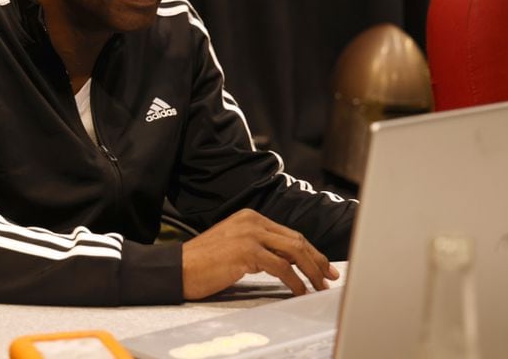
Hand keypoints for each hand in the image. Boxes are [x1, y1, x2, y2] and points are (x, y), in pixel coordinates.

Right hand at [181, 208, 338, 299]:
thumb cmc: (203, 262)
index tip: (322, 265)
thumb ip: (258, 247)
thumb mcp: (234, 246)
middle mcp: (252, 221)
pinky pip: (281, 267)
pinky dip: (295, 281)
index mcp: (249, 217)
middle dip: (317, 260)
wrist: (178, 268)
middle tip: (329, 276)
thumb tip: (286, 262)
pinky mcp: (247, 251)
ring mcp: (249, 234)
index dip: (310, 250)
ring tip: (319, 286)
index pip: (289, 233)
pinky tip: (299, 291)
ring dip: (311, 271)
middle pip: (296, 240)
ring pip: (293, 251)